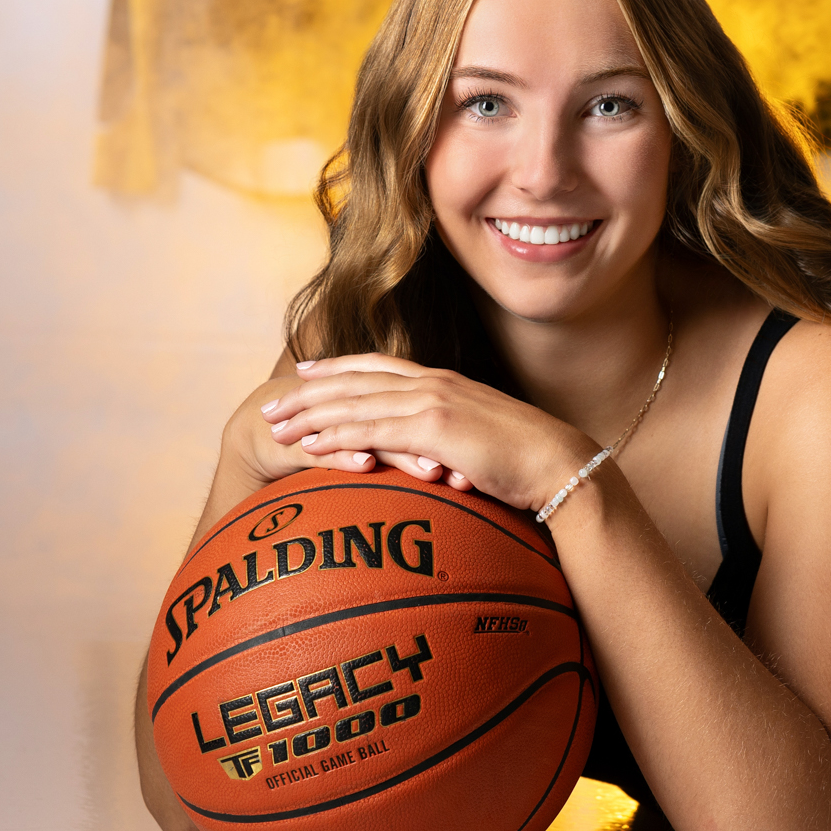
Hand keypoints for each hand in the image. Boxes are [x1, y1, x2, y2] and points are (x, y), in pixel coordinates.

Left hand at [259, 354, 593, 512]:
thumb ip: (453, 435)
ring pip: (354, 403)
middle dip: (309, 391)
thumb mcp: (482, 438)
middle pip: (355, 380)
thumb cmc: (527, 460)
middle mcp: (433, 383)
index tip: (306, 372)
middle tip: (271, 402)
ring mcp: (432, 402)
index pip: (379, 366)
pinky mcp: (432, 428)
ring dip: (310, 414)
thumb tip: (437, 453)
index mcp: (444, 382)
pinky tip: (309, 443)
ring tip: (275, 426)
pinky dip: (335, 435)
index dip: (339, 368)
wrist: (559, 463)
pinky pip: (371, 431)